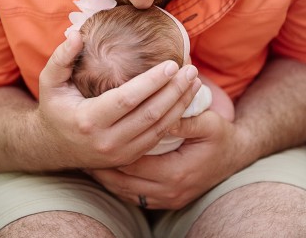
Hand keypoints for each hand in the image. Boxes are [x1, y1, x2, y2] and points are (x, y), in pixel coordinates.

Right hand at [35, 32, 201, 169]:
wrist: (53, 145)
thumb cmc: (54, 107)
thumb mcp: (49, 80)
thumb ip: (61, 57)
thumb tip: (77, 34)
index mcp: (88, 119)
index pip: (127, 99)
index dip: (151, 82)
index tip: (171, 64)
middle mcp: (106, 140)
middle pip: (150, 114)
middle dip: (174, 91)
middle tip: (192, 70)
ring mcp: (120, 153)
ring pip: (159, 128)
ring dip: (180, 105)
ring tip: (195, 83)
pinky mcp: (129, 158)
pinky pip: (158, 138)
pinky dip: (175, 119)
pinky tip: (183, 101)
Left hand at [86, 111, 239, 208]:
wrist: (237, 157)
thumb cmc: (221, 136)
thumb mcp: (209, 124)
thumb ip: (184, 120)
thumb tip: (161, 114)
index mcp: (176, 172)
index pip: (132, 162)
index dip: (110, 150)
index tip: (92, 135)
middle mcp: (168, 191)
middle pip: (122, 181)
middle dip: (99, 165)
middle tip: (78, 149)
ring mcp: (166, 199)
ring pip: (123, 192)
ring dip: (104, 176)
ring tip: (83, 159)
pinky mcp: (165, 201)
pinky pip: (132, 196)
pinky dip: (115, 184)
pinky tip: (103, 169)